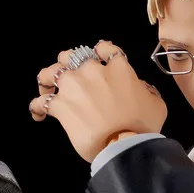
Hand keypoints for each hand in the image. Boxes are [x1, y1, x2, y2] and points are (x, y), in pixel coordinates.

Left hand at [29, 40, 167, 162]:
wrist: (124, 145)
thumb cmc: (143, 126)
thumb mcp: (156, 104)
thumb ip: (146, 90)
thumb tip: (140, 88)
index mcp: (117, 67)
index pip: (104, 48)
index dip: (99, 51)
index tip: (97, 57)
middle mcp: (92, 71)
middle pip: (71, 56)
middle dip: (69, 64)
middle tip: (69, 77)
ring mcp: (73, 87)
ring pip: (50, 72)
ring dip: (47, 80)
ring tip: (46, 89)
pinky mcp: (60, 106)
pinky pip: (41, 102)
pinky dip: (37, 107)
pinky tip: (39, 114)